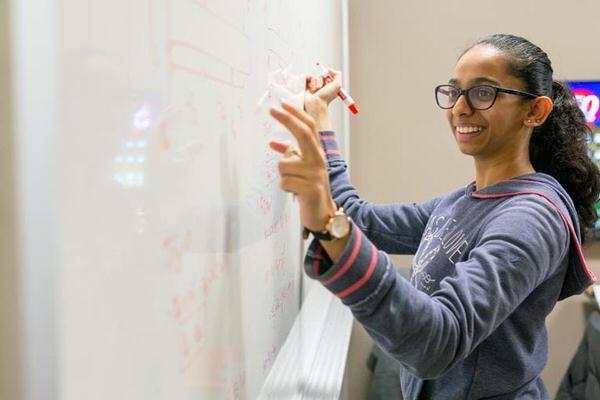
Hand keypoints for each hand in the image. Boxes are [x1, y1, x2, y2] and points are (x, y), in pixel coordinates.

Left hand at [269, 101, 336, 232]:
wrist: (322, 214)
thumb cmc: (309, 188)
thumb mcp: (301, 168)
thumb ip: (290, 154)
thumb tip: (273, 143)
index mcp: (317, 153)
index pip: (309, 127)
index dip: (296, 114)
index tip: (281, 104)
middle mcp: (319, 160)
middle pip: (304, 133)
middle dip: (287, 119)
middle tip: (271, 109)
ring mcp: (316, 174)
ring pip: (284, 164)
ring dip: (283, 175)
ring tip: (293, 184)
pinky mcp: (311, 189)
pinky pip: (285, 182)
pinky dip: (286, 188)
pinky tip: (295, 193)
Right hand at [304, 68, 342, 130]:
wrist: (315, 104)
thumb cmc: (326, 97)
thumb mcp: (337, 85)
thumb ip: (337, 75)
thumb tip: (329, 69)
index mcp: (329, 87)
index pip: (328, 76)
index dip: (328, 76)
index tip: (328, 80)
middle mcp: (321, 88)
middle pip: (321, 76)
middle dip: (321, 80)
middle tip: (321, 87)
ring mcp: (313, 88)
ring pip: (314, 77)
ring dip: (315, 81)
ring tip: (315, 89)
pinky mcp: (306, 87)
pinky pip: (306, 78)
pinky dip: (307, 79)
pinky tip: (309, 84)